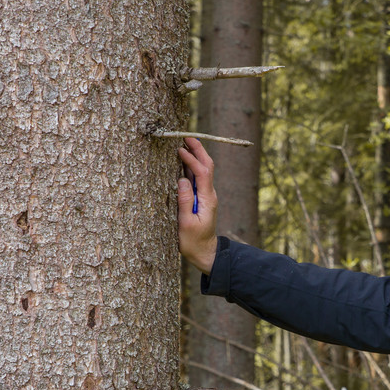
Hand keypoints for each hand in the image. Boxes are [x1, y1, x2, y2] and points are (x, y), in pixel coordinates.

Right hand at [177, 138, 218, 274]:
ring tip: (184, 143)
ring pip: (203, 170)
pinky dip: (191, 166)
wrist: (205, 253)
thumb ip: (185, 201)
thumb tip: (181, 180)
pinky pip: (198, 178)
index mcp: (207, 199)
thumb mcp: (186, 224)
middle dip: (198, 150)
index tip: (180, 149)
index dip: (192, 158)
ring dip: (196, 155)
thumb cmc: (193, 242)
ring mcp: (206, 196)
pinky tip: (183, 161)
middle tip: (186, 136)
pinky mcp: (201, 199)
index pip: (202, 172)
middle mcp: (209, 195)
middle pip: (207, 166)